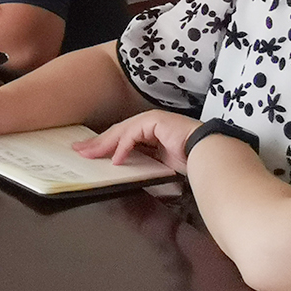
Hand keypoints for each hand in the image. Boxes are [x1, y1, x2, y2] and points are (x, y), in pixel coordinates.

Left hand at [74, 109, 200, 172]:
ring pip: (121, 132)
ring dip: (104, 144)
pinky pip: (133, 135)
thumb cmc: (192, 161)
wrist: (211, 155)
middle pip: (117, 133)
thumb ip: (144, 163)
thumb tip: (127, 170)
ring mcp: (152, 120)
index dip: (105, 146)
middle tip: (79, 151)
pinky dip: (123, 147)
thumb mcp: (161, 164)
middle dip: (97, 143)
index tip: (90, 154)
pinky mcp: (155, 121)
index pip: (123, 139)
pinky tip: (116, 159)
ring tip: (89, 154)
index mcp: (152, 133)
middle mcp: (150, 124)